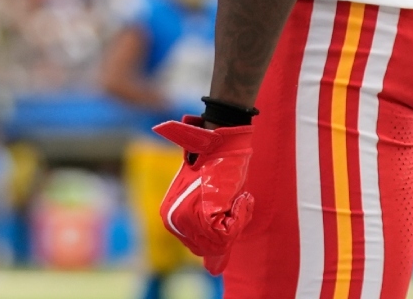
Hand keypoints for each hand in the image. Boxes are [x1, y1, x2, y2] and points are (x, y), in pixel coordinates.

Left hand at [152, 116, 255, 274]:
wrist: (221, 142)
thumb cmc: (219, 167)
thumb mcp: (211, 200)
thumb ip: (208, 228)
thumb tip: (213, 269)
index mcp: (171, 217)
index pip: (201, 245)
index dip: (223, 231)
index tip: (230, 209)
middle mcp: (173, 220)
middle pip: (212, 246)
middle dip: (231, 227)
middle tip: (236, 203)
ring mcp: (185, 218)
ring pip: (222, 242)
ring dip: (238, 219)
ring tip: (238, 198)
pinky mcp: (201, 214)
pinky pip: (229, 234)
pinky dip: (241, 216)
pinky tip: (239, 198)